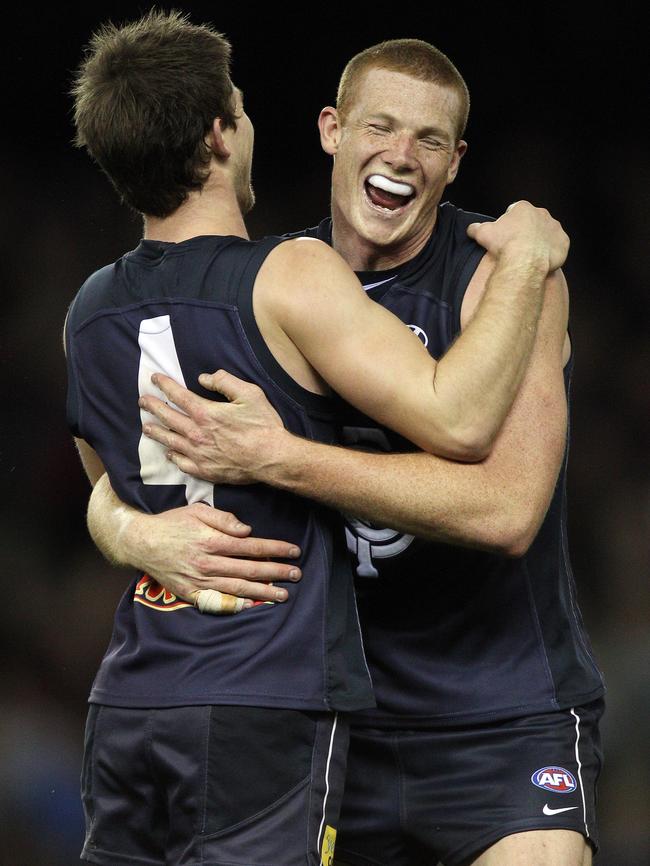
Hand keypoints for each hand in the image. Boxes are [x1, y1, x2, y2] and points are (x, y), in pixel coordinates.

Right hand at [127, 501, 301, 608]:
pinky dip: (237, 605)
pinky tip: (253, 605)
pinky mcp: (190, 593)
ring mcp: (200, 581)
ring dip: (263, 591)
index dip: (276, 549)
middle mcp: (209, 563)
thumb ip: (224, 520)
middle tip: (297, 574)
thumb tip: (248, 531)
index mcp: (213, 541)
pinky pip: (217, 602)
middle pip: (250, 569)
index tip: (294, 551)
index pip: (252, 546)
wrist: (140, 542)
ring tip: (283, 594)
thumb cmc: (172, 523)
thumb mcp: (197, 511)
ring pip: (238, 588)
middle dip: (276, 572)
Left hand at [139, 370, 286, 483]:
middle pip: (167, 417)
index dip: (164, 385)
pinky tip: (169, 453)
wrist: (271, 458)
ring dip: (156, 432)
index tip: (155, 379)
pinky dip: (172, 456)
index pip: (177, 395)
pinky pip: (181, 463)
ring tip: (146, 427)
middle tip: (142, 401)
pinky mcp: (204, 470)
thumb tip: (204, 378)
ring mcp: (198, 454)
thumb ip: (224, 382)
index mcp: (205, 413)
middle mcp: (196, 433)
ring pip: (169, 441)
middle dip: (152, 407)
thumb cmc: (263, 425)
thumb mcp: (249, 394)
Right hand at [467, 200, 569, 272]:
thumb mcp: (482, 234)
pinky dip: (550, 251)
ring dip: (539, 240)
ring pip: (546, 232)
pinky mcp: (563, 242)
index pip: (515, 211)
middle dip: (525, 230)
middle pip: (532, 220)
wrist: (525, 260)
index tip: (505, 234)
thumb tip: (471, 228)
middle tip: (516, 245)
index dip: (509, 223)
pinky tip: (540, 259)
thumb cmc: (505, 244)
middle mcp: (541, 213)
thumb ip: (476, 228)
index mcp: (523, 208)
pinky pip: (557, 245)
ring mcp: (554, 227)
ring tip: (529, 254)